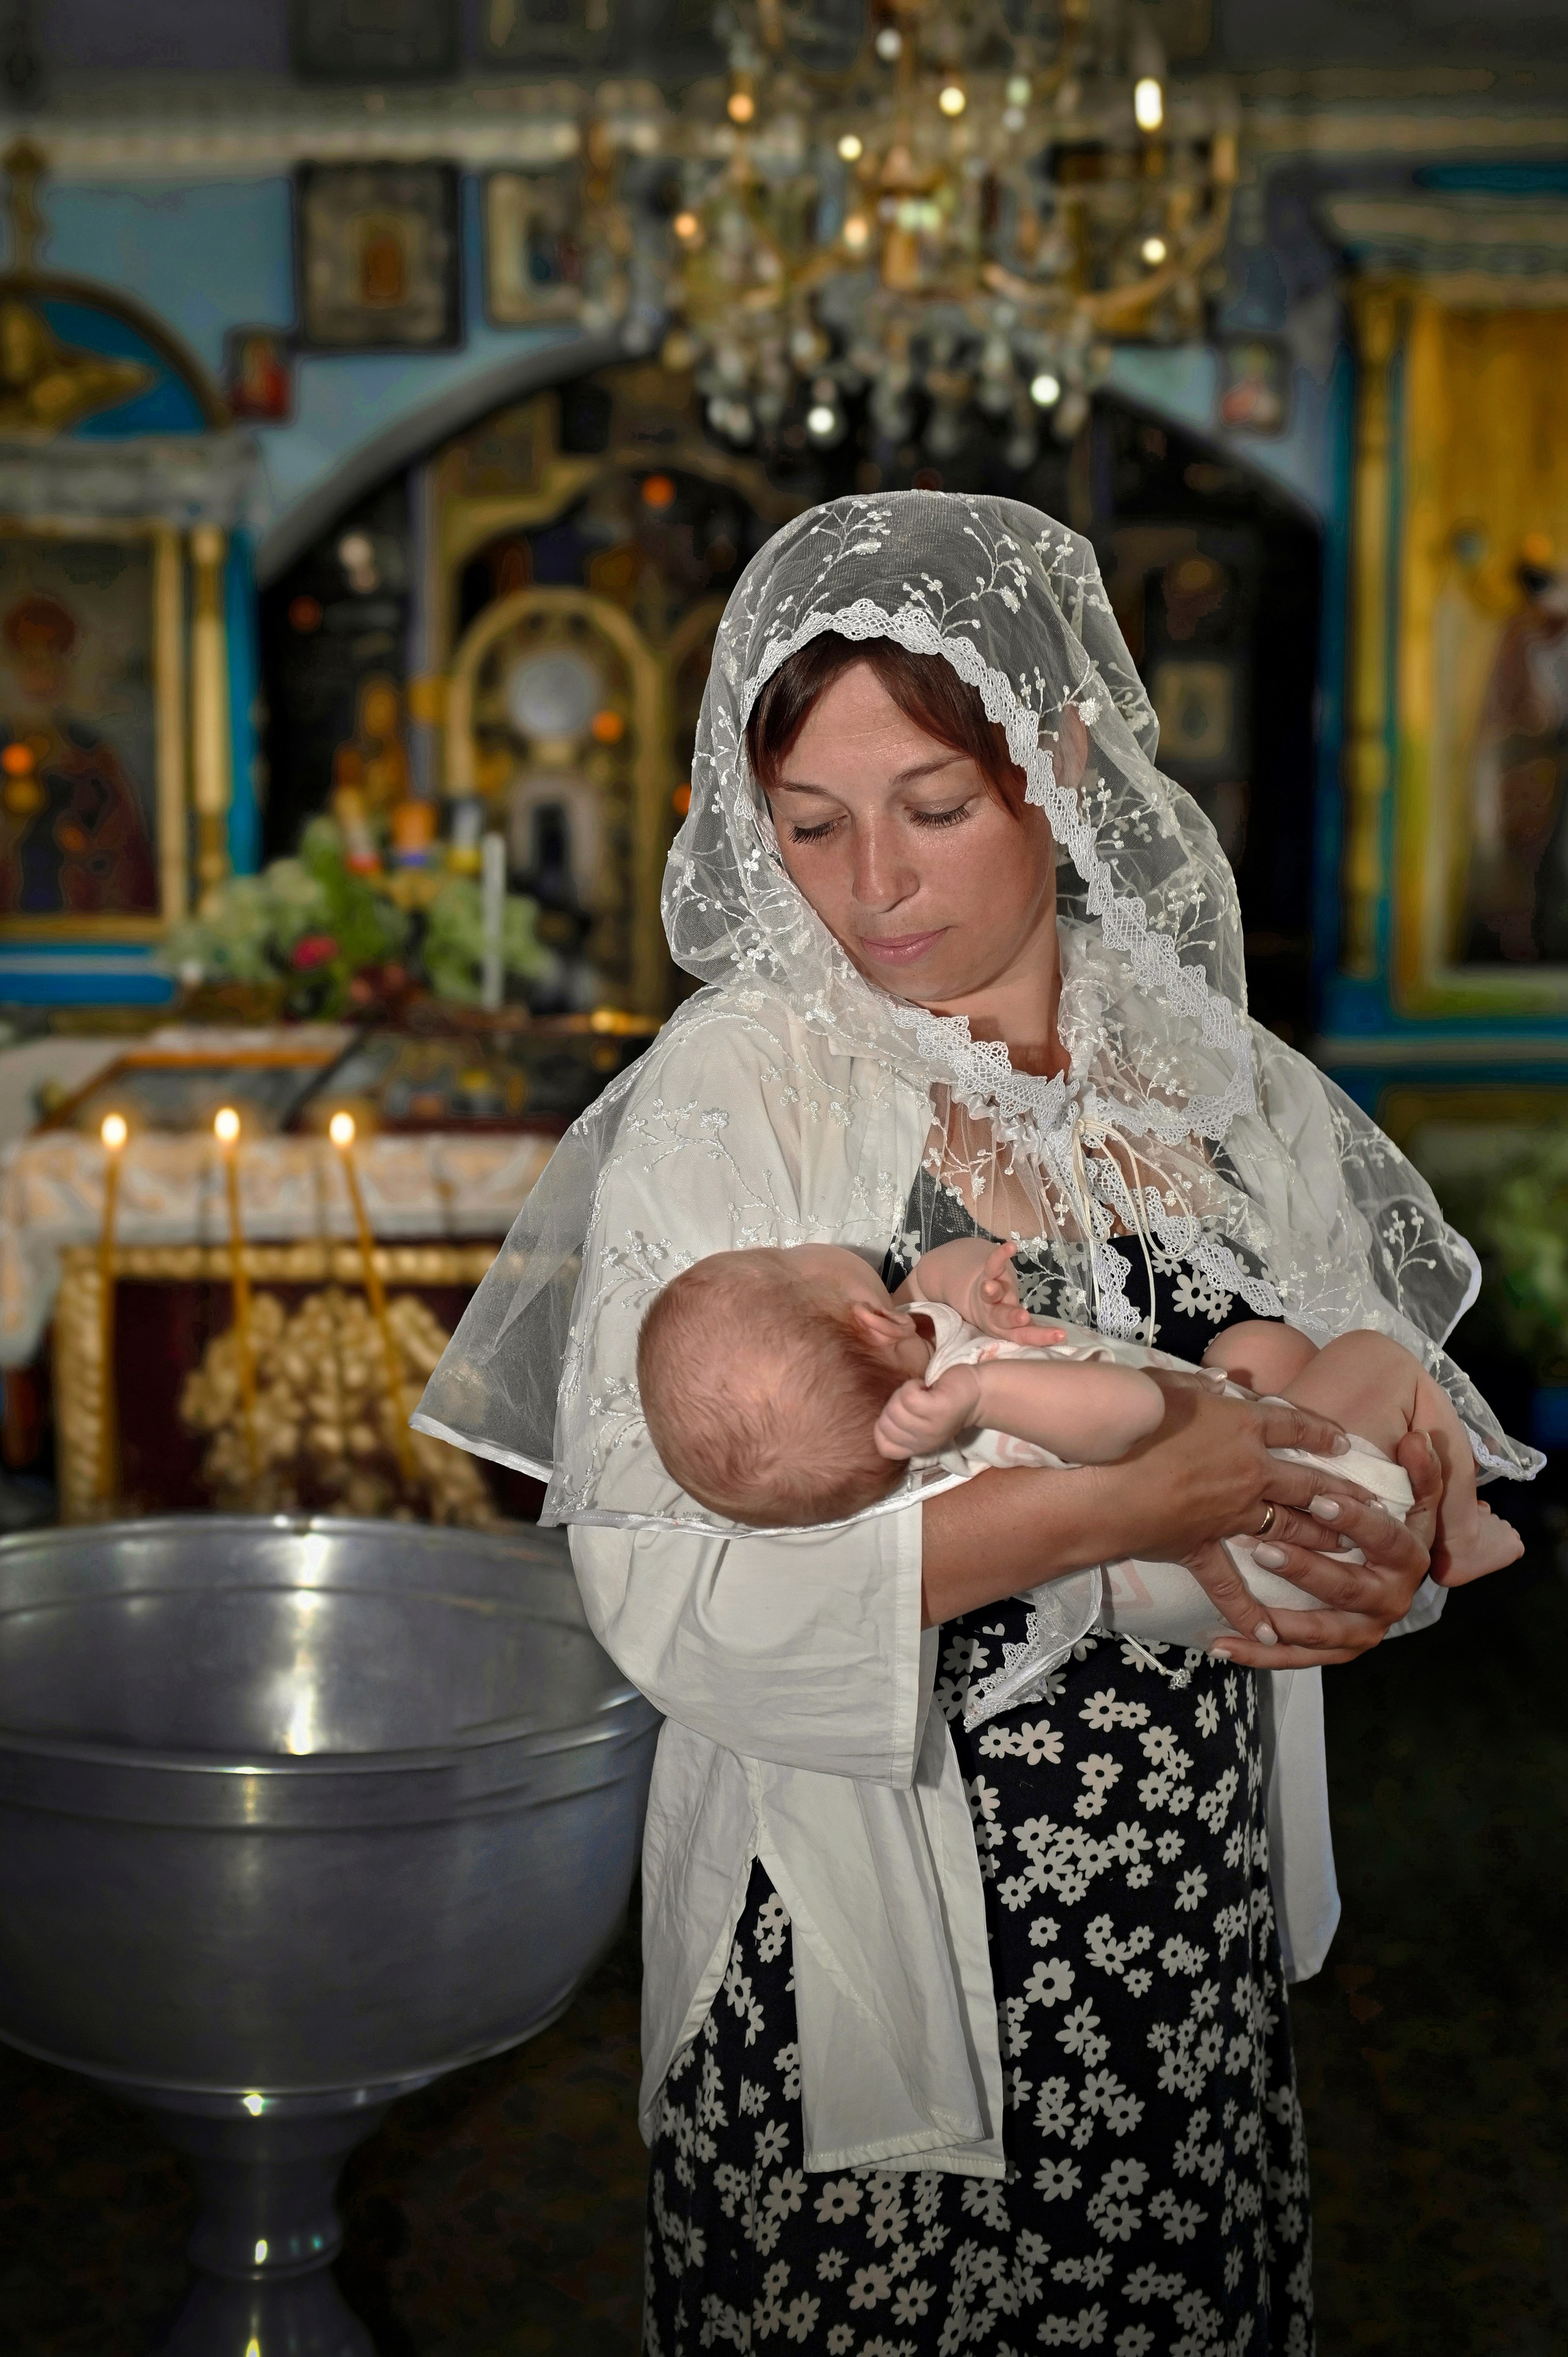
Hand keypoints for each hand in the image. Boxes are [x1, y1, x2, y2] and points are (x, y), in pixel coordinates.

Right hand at [875, 1365, 981, 1460]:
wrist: (979, 1392)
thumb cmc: (945, 1403)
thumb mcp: (921, 1424)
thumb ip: (902, 1428)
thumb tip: (880, 1420)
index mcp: (917, 1447)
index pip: (883, 1447)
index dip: (885, 1426)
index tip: (904, 1413)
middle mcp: (923, 1443)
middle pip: (885, 1424)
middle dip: (894, 1404)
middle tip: (915, 1400)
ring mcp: (931, 1428)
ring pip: (895, 1409)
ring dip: (904, 1393)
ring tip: (922, 1393)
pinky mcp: (938, 1410)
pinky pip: (908, 1396)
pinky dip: (913, 1385)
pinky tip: (926, 1387)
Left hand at [964, 1242, 1062, 1344]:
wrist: (975, 1300)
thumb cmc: (1006, 1316)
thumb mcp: (1018, 1328)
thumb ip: (1035, 1332)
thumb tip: (1065, 1338)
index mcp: (1009, 1330)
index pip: (1026, 1336)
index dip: (1042, 1337)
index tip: (1062, 1336)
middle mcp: (997, 1316)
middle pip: (1004, 1318)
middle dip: (1013, 1318)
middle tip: (1023, 1317)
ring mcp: (989, 1297)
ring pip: (990, 1296)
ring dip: (992, 1291)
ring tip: (991, 1286)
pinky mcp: (986, 1277)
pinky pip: (992, 1266)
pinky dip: (1000, 1256)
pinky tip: (1011, 1246)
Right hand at [1076, 1371, 1380, 1647]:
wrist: (1108, 1482)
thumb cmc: (1134, 1424)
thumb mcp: (1165, 1385)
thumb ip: (1197, 1383)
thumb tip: (1219, 1380)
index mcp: (1243, 1426)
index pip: (1293, 1424)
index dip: (1321, 1431)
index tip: (1342, 1441)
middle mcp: (1250, 1471)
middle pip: (1306, 1481)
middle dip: (1340, 1492)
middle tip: (1370, 1504)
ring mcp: (1231, 1514)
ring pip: (1287, 1527)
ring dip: (1318, 1537)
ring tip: (1344, 1547)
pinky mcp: (1202, 1547)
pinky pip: (1228, 1584)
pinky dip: (1247, 1611)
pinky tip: (1269, 1635)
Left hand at [1204, 1429, 1440, 1666]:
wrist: (1387, 1575)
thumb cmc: (1388, 1525)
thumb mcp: (1413, 1498)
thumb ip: (1419, 1470)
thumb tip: (1418, 1441)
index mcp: (1408, 1558)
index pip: (1386, 1539)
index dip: (1357, 1520)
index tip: (1322, 1499)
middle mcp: (1390, 1600)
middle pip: (1347, 1588)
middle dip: (1306, 1570)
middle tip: (1265, 1548)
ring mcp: (1362, 1631)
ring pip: (1320, 1630)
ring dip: (1281, 1620)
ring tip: (1244, 1606)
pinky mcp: (1335, 1652)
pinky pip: (1294, 1658)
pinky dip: (1259, 1655)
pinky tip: (1223, 1646)